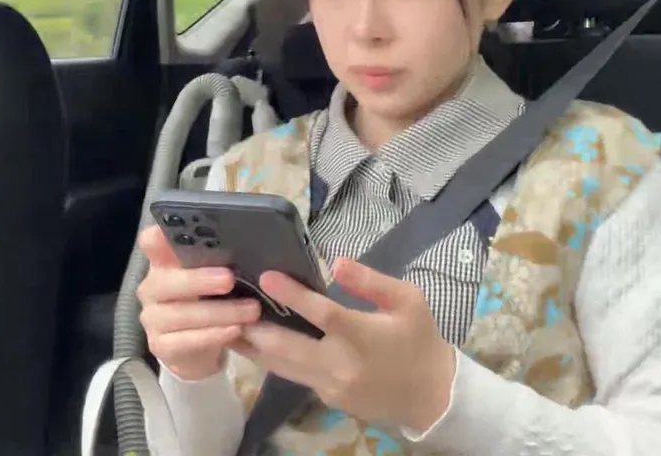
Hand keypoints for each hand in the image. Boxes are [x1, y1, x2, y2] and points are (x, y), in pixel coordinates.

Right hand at [136, 226, 261, 380]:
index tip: (183, 231)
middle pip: (166, 281)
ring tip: (250, 310)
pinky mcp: (160, 346)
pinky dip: (213, 335)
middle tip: (229, 279)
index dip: (160, 237)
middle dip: (199, 280)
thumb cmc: (208, 302)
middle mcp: (152, 288)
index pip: (150, 243)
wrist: (198, 349)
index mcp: (163, 264)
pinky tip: (235, 330)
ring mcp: (152, 319)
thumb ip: (218, 261)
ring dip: (218, 312)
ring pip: (181, 314)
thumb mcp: (213, 278)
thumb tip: (248, 244)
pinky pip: (186, 340)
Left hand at [232, 258, 455, 432]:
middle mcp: (342, 364)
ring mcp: (331, 386)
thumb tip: (337, 261)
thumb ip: (371, 281)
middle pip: (289, 347)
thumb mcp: (408, 301)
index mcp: (364, 336)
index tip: (266, 277)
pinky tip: (257, 344)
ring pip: (283, 367)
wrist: (432, 397)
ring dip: (253, 348)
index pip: (323, 314)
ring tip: (228, 327)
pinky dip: (274, 360)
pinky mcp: (327, 398)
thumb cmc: (420, 341)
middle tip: (228, 309)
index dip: (293, 295)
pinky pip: (295, 376)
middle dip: (255, 330)